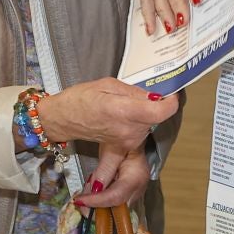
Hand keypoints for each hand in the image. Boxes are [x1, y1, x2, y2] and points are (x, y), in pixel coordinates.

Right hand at [37, 79, 177, 151]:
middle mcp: (128, 131)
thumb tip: (155, 95)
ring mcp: (127, 143)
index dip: (170, 101)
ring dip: (146, 115)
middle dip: (155, 104)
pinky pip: (138, 138)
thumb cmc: (81, 99)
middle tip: (142, 95)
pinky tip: (131, 123)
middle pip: (157, 117)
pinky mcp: (123, 149)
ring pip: (150, 125)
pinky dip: (139, 129)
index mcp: (124, 112)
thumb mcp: (108, 85)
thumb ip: (134, 91)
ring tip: (128, 106)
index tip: (169, 93)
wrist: (64, 119)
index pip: (161, 112)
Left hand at [74, 144, 149, 208]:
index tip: (79, 201)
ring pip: (113, 206)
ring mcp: (134, 192)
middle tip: (79, 201)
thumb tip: (95, 189)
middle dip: (96, 206)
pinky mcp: (129, 192)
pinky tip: (92, 193)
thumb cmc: (122, 139)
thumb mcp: (111, 150)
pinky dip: (101, 199)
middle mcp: (137, 189)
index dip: (96, 201)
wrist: (131, 137)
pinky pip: (113, 200)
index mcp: (135, 178)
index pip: (115, 197)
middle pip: (115, 206)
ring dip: (97, 203)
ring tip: (84, 195)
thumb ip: (104, 170)